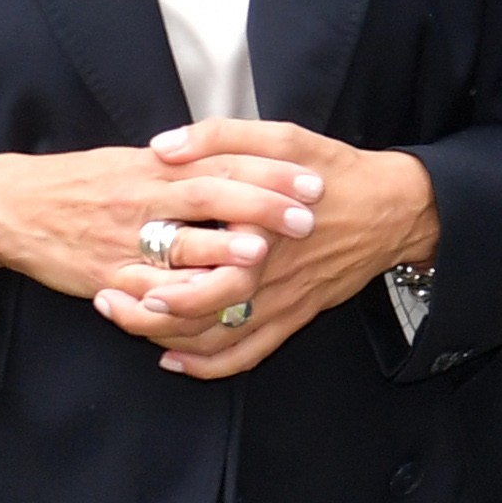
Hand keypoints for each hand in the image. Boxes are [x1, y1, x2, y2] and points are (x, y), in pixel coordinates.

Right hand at [0, 143, 321, 302]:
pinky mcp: (107, 277)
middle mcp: (143, 199)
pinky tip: (210, 305)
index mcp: (154, 167)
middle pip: (211, 197)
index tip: (310, 178)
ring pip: (182, 247)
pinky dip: (181, 301)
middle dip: (262, 207)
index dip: (268, 171)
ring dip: (224, 252)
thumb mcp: (129, 160)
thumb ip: (180, 163)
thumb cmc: (78, 182)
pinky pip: (149, 294)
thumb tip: (231, 158)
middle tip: (306, 217)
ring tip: (262, 254)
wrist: (13, 207)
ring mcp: (125, 240)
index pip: (222, 161)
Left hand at [101, 119, 440, 381]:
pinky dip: (211, 366)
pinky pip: (249, 354)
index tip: (113, 275)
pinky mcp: (294, 318)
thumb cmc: (333, 170)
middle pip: (196, 317)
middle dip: (145, 319)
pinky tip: (178, 360)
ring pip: (216, 342)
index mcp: (257, 232)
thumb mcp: (281, 136)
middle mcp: (267, 276)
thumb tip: (163, 147)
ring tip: (132, 327)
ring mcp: (281, 303)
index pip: (194, 274)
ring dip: (170, 342)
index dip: (149, 283)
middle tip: (109, 305)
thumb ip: (219, 137)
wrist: (392, 209)